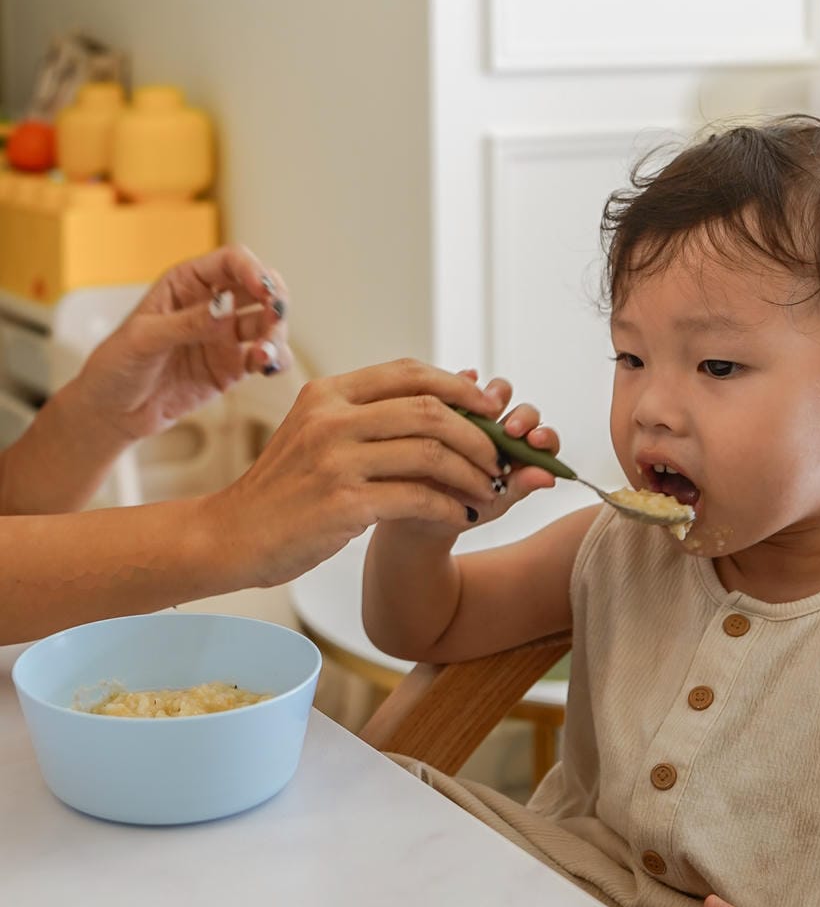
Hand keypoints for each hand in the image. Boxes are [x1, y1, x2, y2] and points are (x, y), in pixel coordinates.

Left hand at [78, 246, 291, 442]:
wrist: (112, 411)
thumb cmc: (116, 365)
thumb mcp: (144, 339)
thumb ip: (187, 323)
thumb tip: (227, 309)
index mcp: (187, 283)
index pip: (230, 262)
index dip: (252, 270)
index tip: (264, 290)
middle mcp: (212, 305)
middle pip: (260, 288)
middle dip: (275, 299)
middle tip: (276, 316)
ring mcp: (225, 336)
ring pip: (268, 323)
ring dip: (276, 334)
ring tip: (264, 354)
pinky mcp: (233, 367)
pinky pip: (265, 358)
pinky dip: (275, 360)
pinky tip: (268, 367)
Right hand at [209, 359, 520, 585]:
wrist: (231, 534)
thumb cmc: (286, 488)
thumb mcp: (318, 433)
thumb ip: (371, 414)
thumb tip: (449, 393)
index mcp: (328, 393)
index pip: (409, 372)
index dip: (460, 386)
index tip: (490, 406)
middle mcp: (331, 419)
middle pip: (430, 411)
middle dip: (478, 435)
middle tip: (500, 458)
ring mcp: (335, 461)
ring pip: (431, 453)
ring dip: (472, 473)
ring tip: (490, 489)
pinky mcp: (342, 505)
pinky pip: (418, 498)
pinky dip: (451, 506)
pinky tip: (464, 514)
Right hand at [455, 370, 558, 526]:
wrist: (423, 517)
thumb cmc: (465, 509)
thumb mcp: (492, 503)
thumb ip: (520, 487)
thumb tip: (548, 477)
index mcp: (519, 454)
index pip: (541, 437)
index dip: (543, 436)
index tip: (535, 441)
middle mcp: (500, 433)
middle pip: (520, 411)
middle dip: (521, 417)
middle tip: (511, 430)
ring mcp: (474, 419)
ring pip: (489, 396)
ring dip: (488, 397)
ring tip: (478, 410)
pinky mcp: (447, 410)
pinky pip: (454, 390)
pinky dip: (457, 383)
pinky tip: (452, 391)